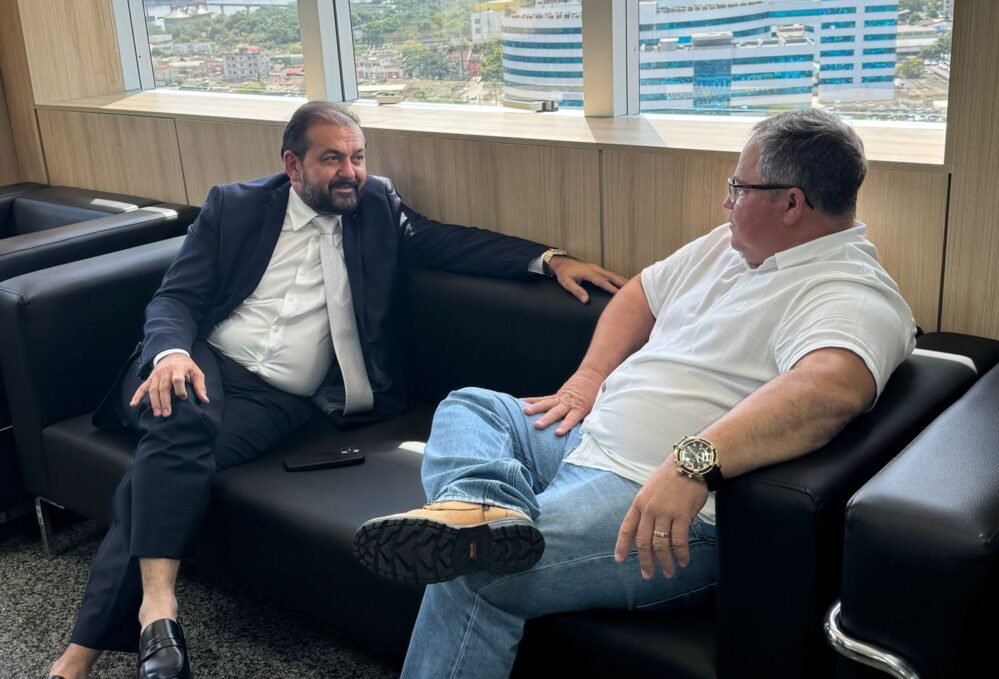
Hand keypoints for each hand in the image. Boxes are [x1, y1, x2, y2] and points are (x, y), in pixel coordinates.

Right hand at [129, 353, 208, 417]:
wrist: (172, 354)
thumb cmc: (186, 366)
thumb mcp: (196, 372)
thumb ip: (200, 386)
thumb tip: (205, 400)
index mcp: (178, 369)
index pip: (177, 379)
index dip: (180, 389)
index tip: (183, 397)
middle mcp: (165, 372)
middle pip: (163, 387)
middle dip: (165, 401)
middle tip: (167, 414)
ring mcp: (156, 375)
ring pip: (153, 389)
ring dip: (154, 402)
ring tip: (157, 414)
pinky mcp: (150, 378)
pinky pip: (142, 387)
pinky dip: (137, 395)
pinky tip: (133, 404)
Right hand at [522, 366, 602, 435]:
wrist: (592, 376)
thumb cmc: (594, 397)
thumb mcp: (595, 409)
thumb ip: (589, 421)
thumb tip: (589, 436)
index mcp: (579, 409)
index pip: (571, 418)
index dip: (565, 425)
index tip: (557, 433)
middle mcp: (568, 404)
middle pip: (556, 412)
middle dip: (546, 419)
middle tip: (537, 426)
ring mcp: (560, 399)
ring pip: (546, 403)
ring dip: (535, 408)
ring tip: (525, 412)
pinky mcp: (555, 396)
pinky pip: (542, 398)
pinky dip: (531, 400)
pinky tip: (520, 402)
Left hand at [547, 256, 628, 303]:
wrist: (562, 263)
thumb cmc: (564, 274)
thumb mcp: (566, 283)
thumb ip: (576, 291)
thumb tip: (586, 300)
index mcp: (588, 273)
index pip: (602, 282)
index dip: (611, 288)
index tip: (620, 294)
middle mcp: (595, 269)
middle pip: (612, 276)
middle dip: (622, 282)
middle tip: (633, 289)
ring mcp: (597, 268)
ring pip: (612, 274)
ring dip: (622, 280)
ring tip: (633, 286)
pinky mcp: (598, 269)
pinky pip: (610, 274)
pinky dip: (618, 278)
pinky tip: (623, 282)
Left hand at [614, 456, 708, 578]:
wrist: (689, 464)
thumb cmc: (670, 477)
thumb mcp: (650, 490)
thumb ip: (646, 509)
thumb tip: (646, 530)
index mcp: (639, 503)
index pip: (627, 528)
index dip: (622, 546)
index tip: (620, 559)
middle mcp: (649, 510)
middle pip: (643, 541)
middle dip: (645, 561)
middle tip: (648, 575)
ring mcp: (665, 512)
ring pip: (661, 544)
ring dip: (665, 562)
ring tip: (669, 572)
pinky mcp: (682, 515)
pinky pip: (679, 540)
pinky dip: (681, 554)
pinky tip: (683, 561)